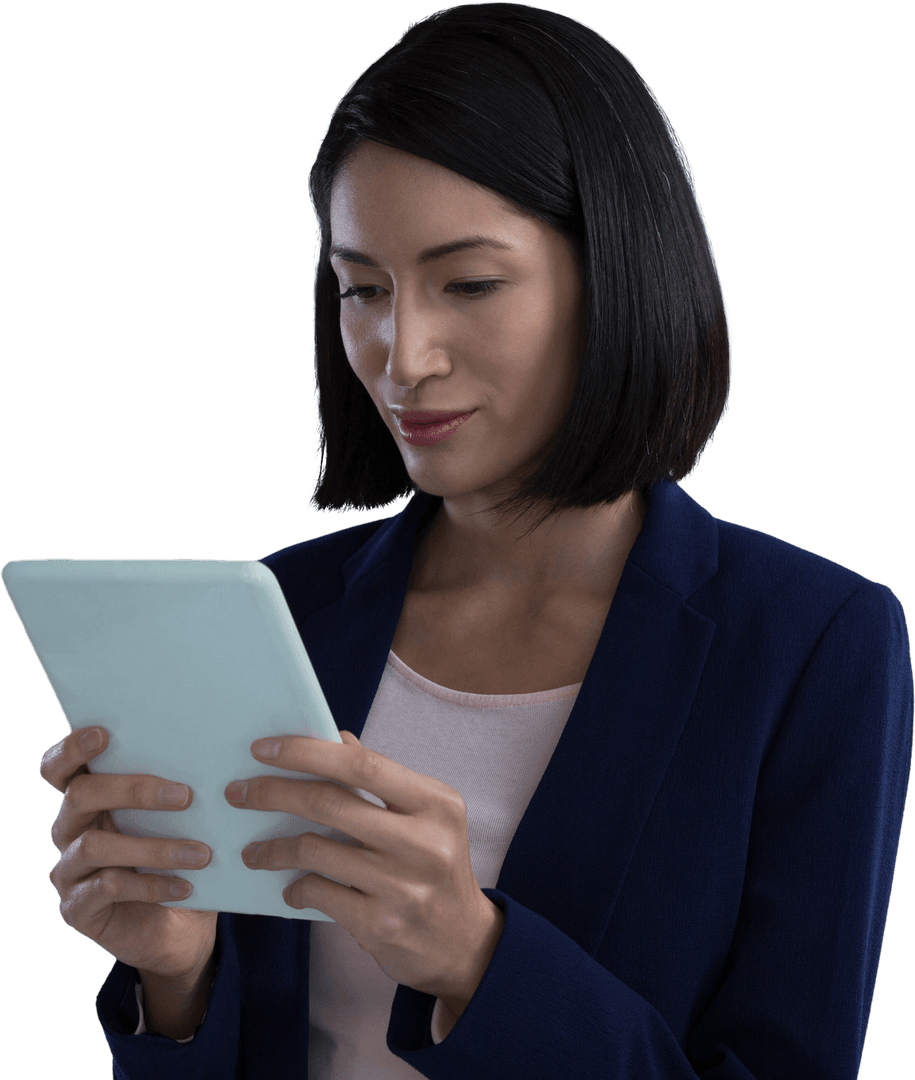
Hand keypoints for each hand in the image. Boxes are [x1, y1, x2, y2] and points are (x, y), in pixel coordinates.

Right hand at [41, 726, 216, 979]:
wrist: (178, 927)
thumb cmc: (176, 855)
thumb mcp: (177, 820)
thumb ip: (176, 788)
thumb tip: (213, 750)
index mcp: (88, 798)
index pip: (60, 767)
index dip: (72, 747)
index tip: (104, 733)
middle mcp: (70, 829)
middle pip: (80, 795)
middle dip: (133, 789)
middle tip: (185, 796)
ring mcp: (69, 870)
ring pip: (95, 845)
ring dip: (155, 847)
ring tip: (202, 853)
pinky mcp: (77, 908)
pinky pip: (107, 888)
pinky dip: (151, 885)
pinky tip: (186, 887)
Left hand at [225, 731, 503, 1012]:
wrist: (463, 944)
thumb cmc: (435, 866)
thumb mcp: (426, 816)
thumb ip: (382, 780)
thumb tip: (335, 740)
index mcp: (436, 803)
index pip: (362, 765)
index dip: (308, 752)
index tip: (264, 748)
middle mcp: (424, 842)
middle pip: (330, 803)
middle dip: (274, 793)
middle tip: (238, 792)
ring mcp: (403, 886)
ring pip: (316, 851)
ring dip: (273, 849)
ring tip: (253, 851)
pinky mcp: (381, 925)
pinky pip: (319, 893)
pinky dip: (295, 888)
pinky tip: (290, 888)